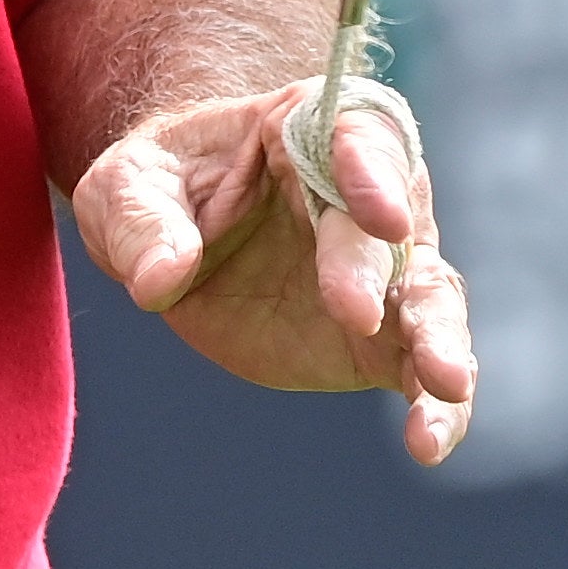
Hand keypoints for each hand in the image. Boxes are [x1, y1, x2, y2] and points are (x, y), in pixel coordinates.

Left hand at [66, 77, 473, 464]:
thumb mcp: (124, 186)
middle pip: (391, 225)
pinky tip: (429, 440)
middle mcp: (363, 195)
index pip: (357, 132)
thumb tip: (161, 278)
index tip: (382, 213)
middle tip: (351, 312)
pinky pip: (419, 367)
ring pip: (430, 296)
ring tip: (443, 383)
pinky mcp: (377, 340)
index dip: (373, 169)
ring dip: (441, 339)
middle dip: (371, 268)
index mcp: (308, 129)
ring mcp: (379, 270)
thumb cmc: (158, 184)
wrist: (178, 235)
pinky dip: (437, 405)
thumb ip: (142, 222)